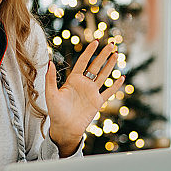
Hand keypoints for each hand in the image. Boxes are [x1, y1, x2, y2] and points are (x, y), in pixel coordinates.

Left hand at [45, 40, 125, 155]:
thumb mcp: (51, 94)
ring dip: (110, 65)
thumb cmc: (55, 112)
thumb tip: (49, 62)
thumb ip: (50, 78)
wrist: (64, 128)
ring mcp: (92, 92)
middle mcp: (84, 84)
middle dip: (104, 55)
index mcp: (73, 80)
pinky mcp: (97, 102)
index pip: (83, 62)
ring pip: (103, 75)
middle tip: (112, 44)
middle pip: (96, 66)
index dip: (90, 51)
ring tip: (116, 54)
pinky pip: (108, 92)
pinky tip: (121, 77)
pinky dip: (115, 85)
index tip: (96, 41)